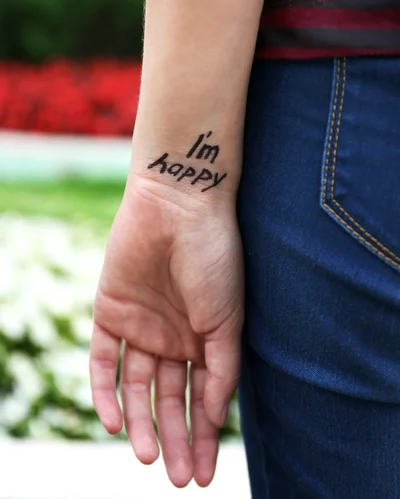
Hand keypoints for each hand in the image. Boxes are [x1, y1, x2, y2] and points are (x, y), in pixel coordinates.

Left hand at [89, 175, 243, 487]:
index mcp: (205, 340)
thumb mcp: (228, 319)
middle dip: (174, 439)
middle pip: (169, 399)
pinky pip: (104, 360)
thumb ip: (221, 369)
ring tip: (148, 457)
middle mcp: (172, 337)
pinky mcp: (110, 312)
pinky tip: (115, 422)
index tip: (204, 474)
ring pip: (136, 387)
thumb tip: (213, 416)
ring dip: (141, 422)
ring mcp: (140, 326)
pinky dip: (106, 391)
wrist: (179, 205)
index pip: (202, 399)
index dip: (204, 437)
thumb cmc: (214, 258)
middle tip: (177, 477)